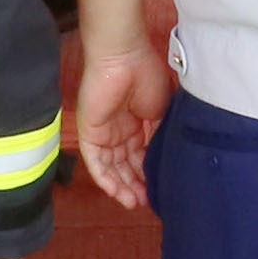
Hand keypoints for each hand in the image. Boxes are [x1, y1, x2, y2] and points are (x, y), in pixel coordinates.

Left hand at [75, 33, 175, 213]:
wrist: (124, 57)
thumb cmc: (146, 74)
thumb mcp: (163, 109)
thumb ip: (162, 133)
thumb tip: (168, 158)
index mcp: (136, 123)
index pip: (141, 155)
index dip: (150, 173)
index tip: (162, 188)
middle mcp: (119, 131)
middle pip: (126, 165)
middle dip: (136, 184)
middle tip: (148, 201)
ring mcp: (103, 132)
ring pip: (111, 168)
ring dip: (122, 186)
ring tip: (136, 202)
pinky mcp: (89, 133)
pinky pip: (95, 162)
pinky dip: (105, 178)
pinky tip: (117, 192)